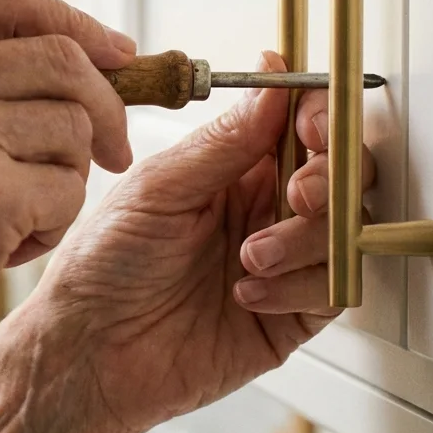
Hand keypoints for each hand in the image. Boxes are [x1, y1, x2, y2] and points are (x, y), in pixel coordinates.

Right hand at [0, 0, 137, 377]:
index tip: (115, 53)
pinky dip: (50, 228)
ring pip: (73, 127)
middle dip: (105, 106)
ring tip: (9, 220)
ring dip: (63, 180)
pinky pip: (68, 192)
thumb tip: (65, 57)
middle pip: (60, 58)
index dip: (74, 21)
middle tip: (112, 153)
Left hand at [31, 50, 376, 432]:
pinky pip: (333, 291)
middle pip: (342, 174)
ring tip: (250, 257)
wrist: (88, 349)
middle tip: (296, 194)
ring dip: (307, 239)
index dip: (320, 119)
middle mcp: (265, 208)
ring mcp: (283, 262)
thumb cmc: (103, 265)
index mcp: (234, 166)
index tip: (310, 129)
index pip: (302, 124)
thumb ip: (224, 142)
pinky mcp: (291, 316)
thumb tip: (272, 83)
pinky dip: (299, 288)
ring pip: (344, 231)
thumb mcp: (158, 188)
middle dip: (330, 178)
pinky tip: (247, 295)